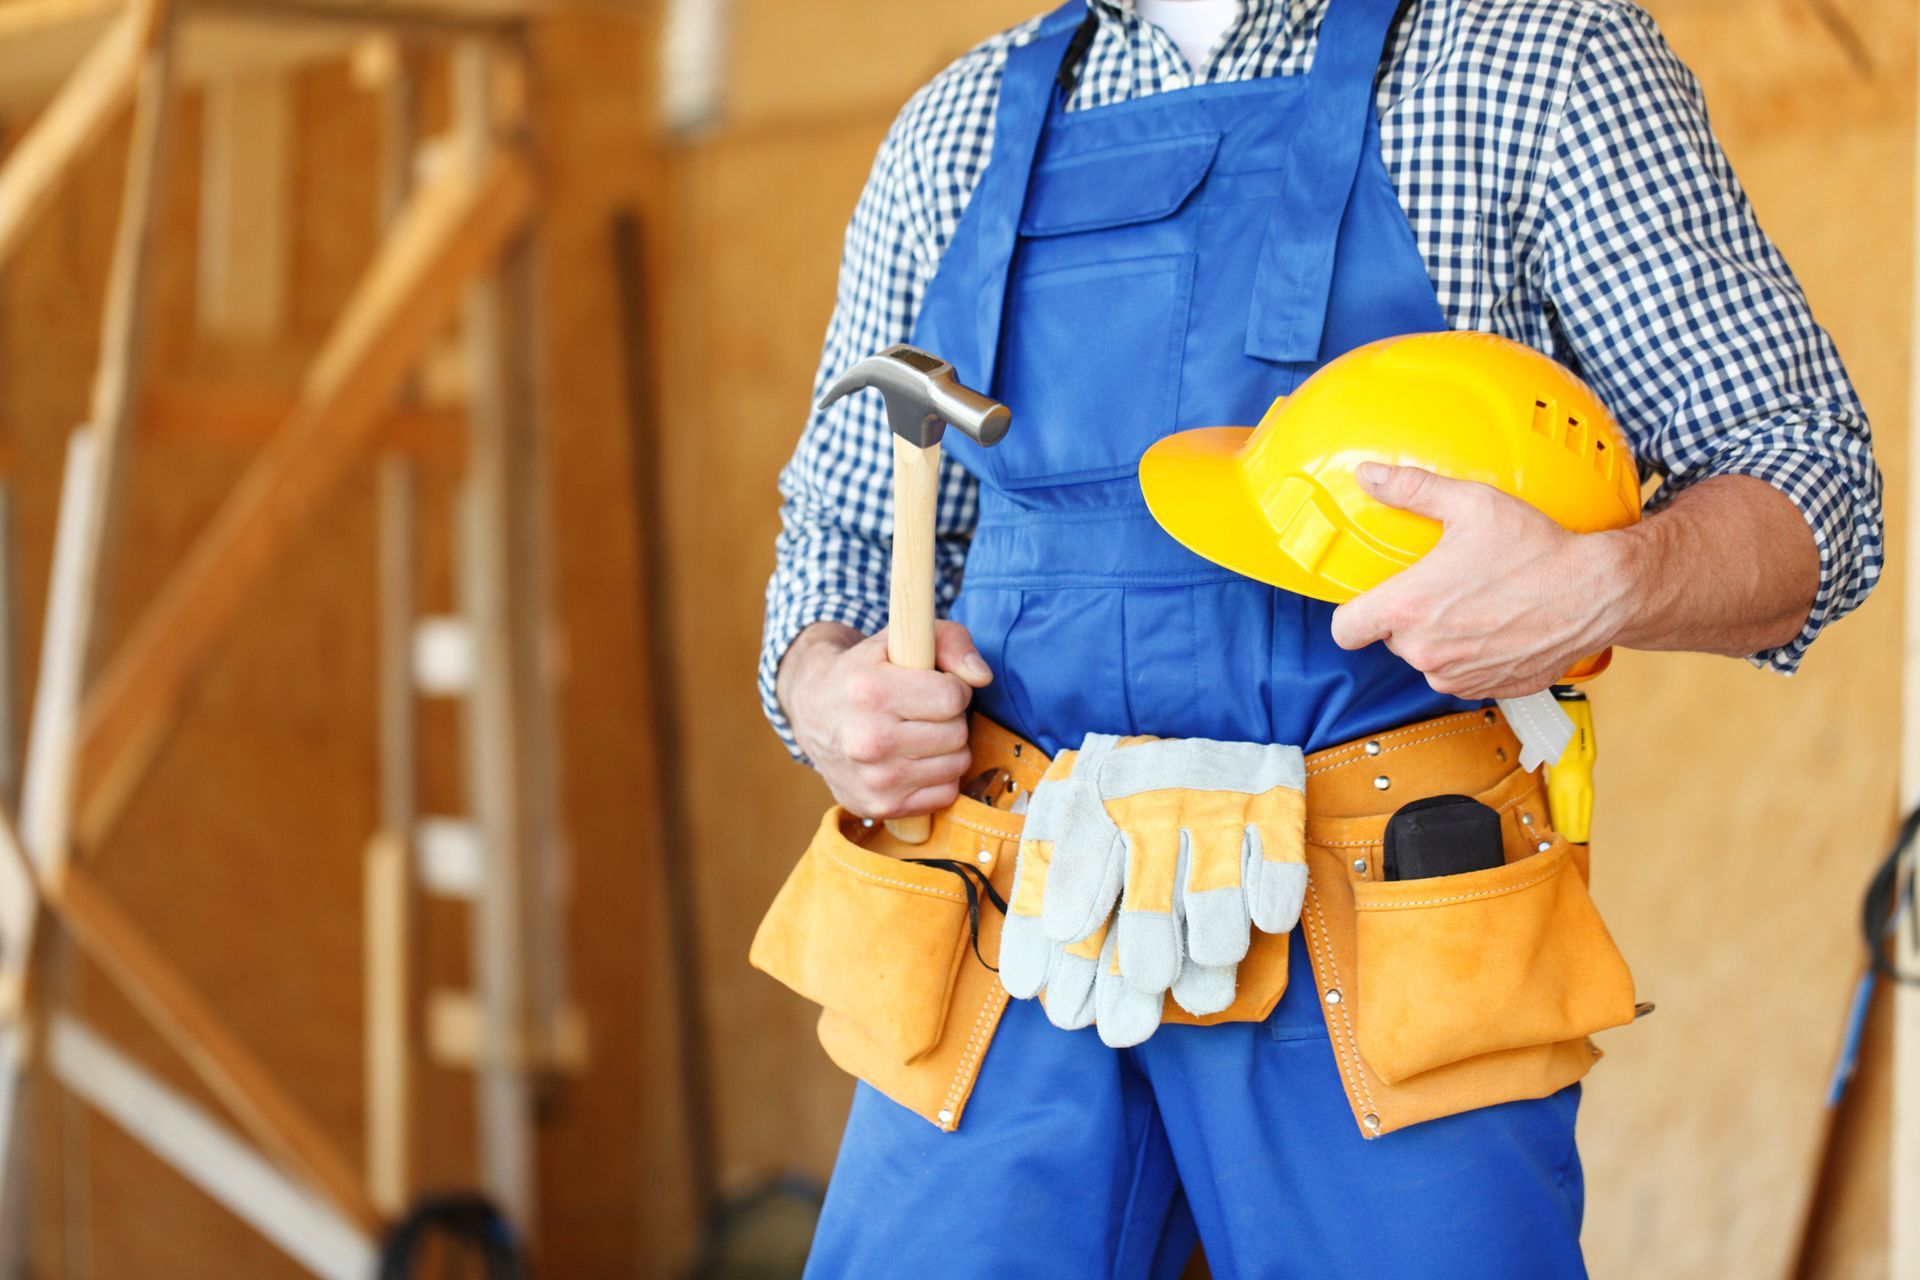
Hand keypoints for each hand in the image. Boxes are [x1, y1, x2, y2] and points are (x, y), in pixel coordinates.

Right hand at [777, 620, 991, 818]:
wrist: (814, 712)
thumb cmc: (867, 672)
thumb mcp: (900, 638)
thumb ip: (950, 641)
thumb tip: (982, 677)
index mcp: (871, 692)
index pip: (952, 698)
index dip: (953, 688)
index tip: (934, 685)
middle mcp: (867, 740)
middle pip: (957, 734)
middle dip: (950, 718)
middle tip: (924, 711)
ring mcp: (874, 780)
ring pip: (957, 765)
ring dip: (948, 748)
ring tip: (919, 733)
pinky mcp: (881, 807)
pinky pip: (945, 793)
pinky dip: (939, 776)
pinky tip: (914, 759)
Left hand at [1328, 464, 1628, 698]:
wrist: (1597, 592)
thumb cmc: (1536, 550)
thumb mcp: (1472, 504)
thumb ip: (1412, 490)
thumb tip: (1371, 475)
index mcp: (1409, 609)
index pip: (1345, 630)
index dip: (1352, 615)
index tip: (1366, 603)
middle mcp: (1426, 651)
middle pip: (1391, 639)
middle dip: (1409, 617)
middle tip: (1442, 588)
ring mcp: (1457, 675)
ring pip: (1427, 658)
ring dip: (1440, 639)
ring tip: (1474, 605)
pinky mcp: (1486, 689)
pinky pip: (1461, 674)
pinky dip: (1471, 656)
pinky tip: (1496, 627)